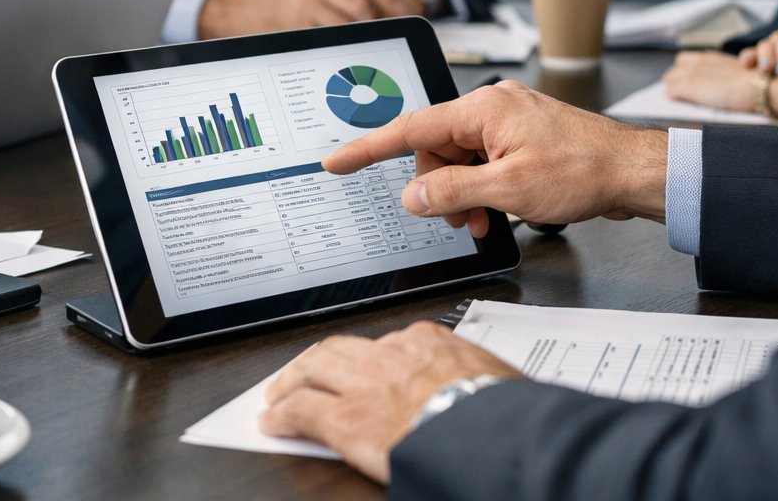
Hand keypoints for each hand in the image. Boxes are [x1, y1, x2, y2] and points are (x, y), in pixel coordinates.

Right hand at [197, 0, 422, 37]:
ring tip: (376, 47)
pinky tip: (352, 55)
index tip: (406, 12)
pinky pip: (329, 37)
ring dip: (367, 35)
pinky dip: (345, 45)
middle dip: (383, 19)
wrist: (235, 12)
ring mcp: (305, 4)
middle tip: (394, 35)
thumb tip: (376, 10)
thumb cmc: (275, 3)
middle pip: (362, 0)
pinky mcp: (296, 25)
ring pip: (349, 20)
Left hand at [259, 322, 520, 482]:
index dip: (370, 359)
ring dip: (293, 380)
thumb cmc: (504, 414)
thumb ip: (476, 379)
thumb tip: (488, 391)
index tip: (366, 368)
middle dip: (319, 360)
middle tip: (306, 371)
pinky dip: (283, 414)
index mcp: (431, 341)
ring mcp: (365, 383)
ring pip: (314, 367)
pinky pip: (301, 410)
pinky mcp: (347, 418)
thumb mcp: (497, 380)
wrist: (493, 435)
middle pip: (342, 347)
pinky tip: (274, 422)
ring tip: (280, 392)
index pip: (389, 343)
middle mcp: (392, 353)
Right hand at [323, 80, 667, 236]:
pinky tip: (497, 212)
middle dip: (437, 188)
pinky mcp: (522, 139)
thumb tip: (413, 197)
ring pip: (459, 160)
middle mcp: (491, 107)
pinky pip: (483, 163)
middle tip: (458, 220)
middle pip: (435, 149)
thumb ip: (452, 192)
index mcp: (482, 108)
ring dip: (462, 195)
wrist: (634, 172)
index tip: (336, 161)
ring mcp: (508, 122)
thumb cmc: (584, 170)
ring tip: (483, 221)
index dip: (368, 148)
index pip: (410, 127)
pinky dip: (482, 190)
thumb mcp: (508, 189)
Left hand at [662, 50, 756, 111]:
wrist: (759, 87)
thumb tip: (715, 83)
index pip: (684, 60)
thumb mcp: (734, 73)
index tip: (687, 81)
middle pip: (674, 69)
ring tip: (680, 100)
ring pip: (669, 80)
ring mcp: (692, 73)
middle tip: (681, 92)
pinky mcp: (689, 87)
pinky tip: (681, 104)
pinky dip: (674, 98)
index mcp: (709, 58)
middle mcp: (698, 62)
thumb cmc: (754, 83)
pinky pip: (671, 92)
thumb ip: (721, 74)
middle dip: (676, 80)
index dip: (684, 72)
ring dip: (673, 89)